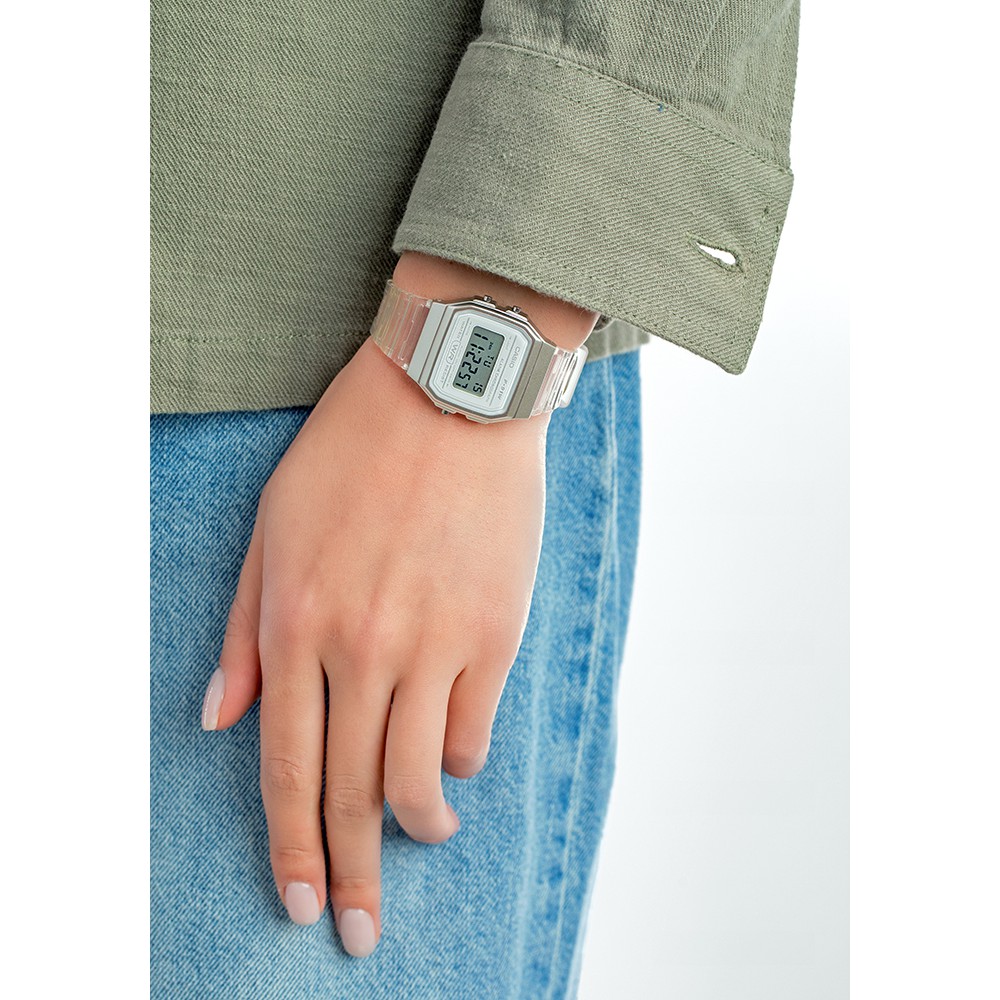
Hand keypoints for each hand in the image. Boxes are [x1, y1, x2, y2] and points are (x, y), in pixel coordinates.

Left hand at [200, 254, 595, 955]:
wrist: (450, 397)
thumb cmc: (353, 454)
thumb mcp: (272, 529)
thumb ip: (245, 632)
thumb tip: (221, 719)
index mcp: (297, 622)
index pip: (286, 768)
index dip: (291, 848)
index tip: (304, 903)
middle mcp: (363, 647)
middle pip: (350, 794)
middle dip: (354, 875)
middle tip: (361, 932)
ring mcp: (434, 643)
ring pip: (421, 779)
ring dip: (419, 827)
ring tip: (421, 838)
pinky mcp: (495, 632)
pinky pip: (475, 731)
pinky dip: (460, 760)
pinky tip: (453, 753)